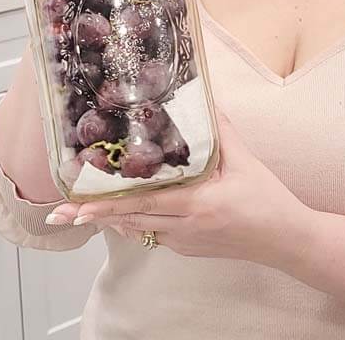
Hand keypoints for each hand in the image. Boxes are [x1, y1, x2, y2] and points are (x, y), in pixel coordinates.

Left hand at [46, 110, 308, 267]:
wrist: (286, 239)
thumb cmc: (266, 198)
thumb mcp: (244, 160)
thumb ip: (220, 129)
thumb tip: (203, 96)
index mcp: (196, 205)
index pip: (141, 205)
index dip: (106, 206)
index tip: (76, 206)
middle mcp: (184, 228)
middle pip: (129, 221)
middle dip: (93, 217)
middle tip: (58, 215)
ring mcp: (185, 242)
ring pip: (138, 229)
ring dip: (110, 219)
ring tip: (78, 211)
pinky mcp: (188, 248)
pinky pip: (153, 234)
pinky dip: (134, 222)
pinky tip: (123, 211)